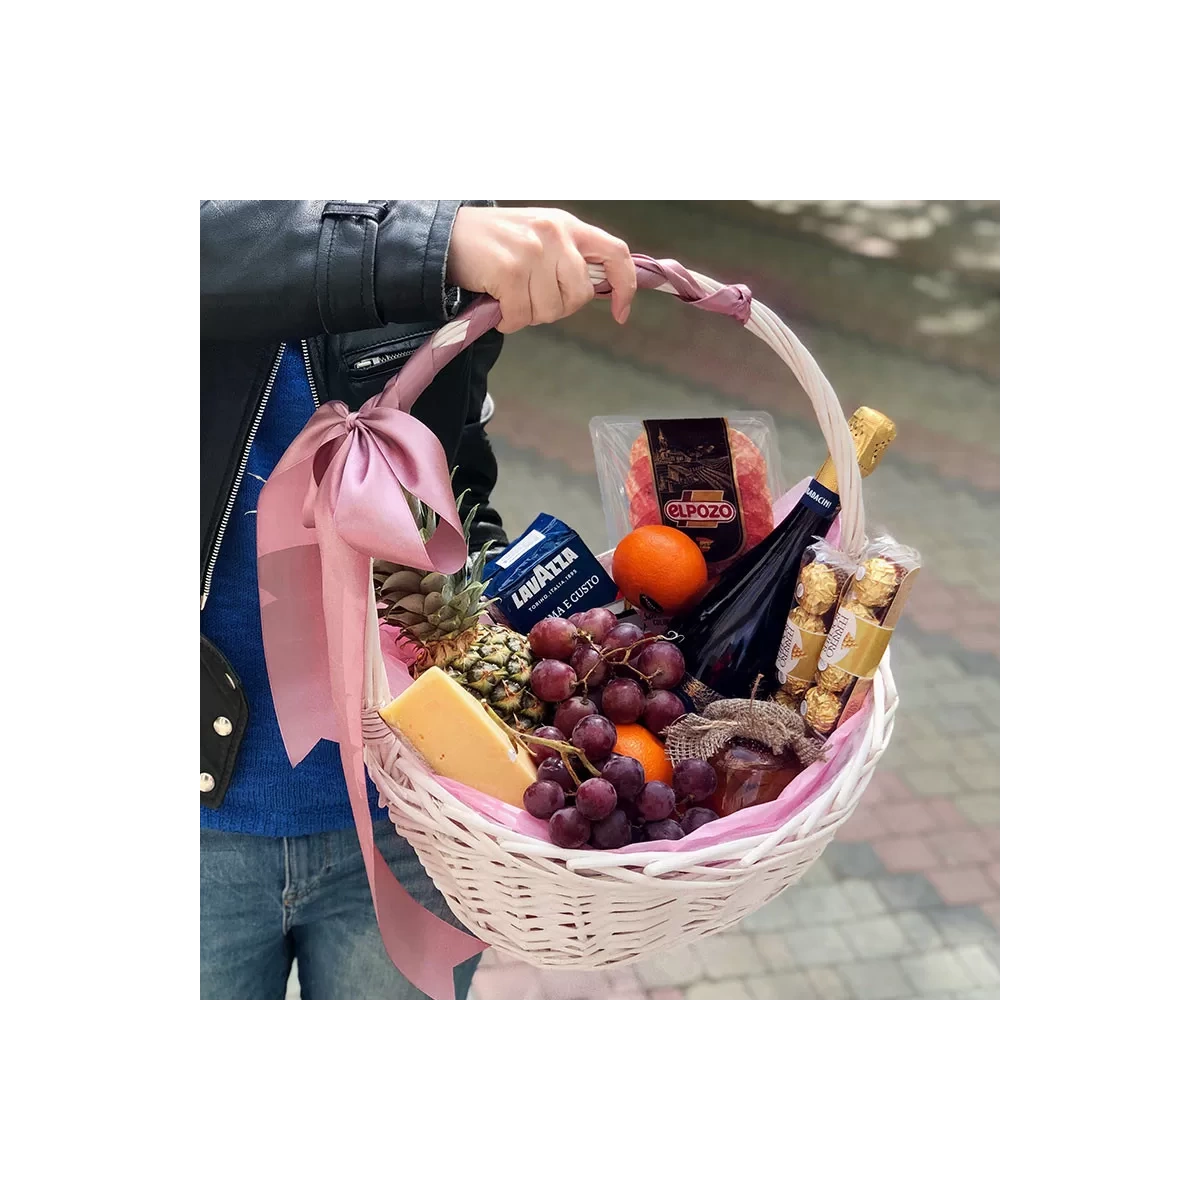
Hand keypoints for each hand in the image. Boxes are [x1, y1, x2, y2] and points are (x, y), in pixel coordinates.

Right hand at [447, 207, 635, 333]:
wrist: (447, 235)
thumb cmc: (494, 242)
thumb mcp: (539, 236)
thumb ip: (568, 257)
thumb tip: (594, 290)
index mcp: (568, 225)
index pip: (616, 253)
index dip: (625, 287)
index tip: (620, 311)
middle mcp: (555, 234)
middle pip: (579, 295)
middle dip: (557, 307)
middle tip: (531, 299)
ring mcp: (533, 252)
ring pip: (550, 310)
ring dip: (528, 314)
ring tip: (510, 296)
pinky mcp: (510, 271)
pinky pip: (521, 316)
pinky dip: (508, 320)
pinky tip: (497, 304)